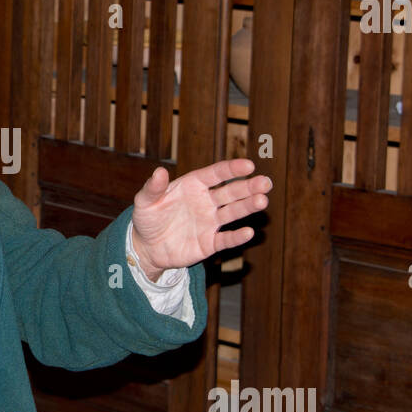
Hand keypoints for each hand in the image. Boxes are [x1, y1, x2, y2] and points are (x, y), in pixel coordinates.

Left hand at [130, 159, 271, 280]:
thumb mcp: (145, 201)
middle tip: (266, 182)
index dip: (232, 169)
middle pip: (231, 192)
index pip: (216, 174)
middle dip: (249, 187)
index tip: (249, 165)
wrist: (146, 246)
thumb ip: (153, 187)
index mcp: (194, 185)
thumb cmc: (147, 218)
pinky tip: (248, 232)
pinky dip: (236, 237)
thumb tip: (160, 171)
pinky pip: (225, 239)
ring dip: (248, 207)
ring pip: (233, 212)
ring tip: (263, 201)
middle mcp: (206, 201)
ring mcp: (210, 222)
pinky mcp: (209, 243)